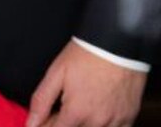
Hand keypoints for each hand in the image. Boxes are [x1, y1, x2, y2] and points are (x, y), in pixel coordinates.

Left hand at [25, 40, 146, 126]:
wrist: (117, 42)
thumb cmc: (86, 54)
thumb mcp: (57, 72)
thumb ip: (42, 100)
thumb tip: (31, 123)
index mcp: (76, 112)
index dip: (47, 126)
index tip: (47, 119)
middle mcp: (96, 122)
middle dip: (66, 124)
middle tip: (64, 107)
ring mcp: (114, 121)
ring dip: (84, 125)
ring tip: (82, 106)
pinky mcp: (129, 117)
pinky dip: (106, 126)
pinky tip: (100, 113)